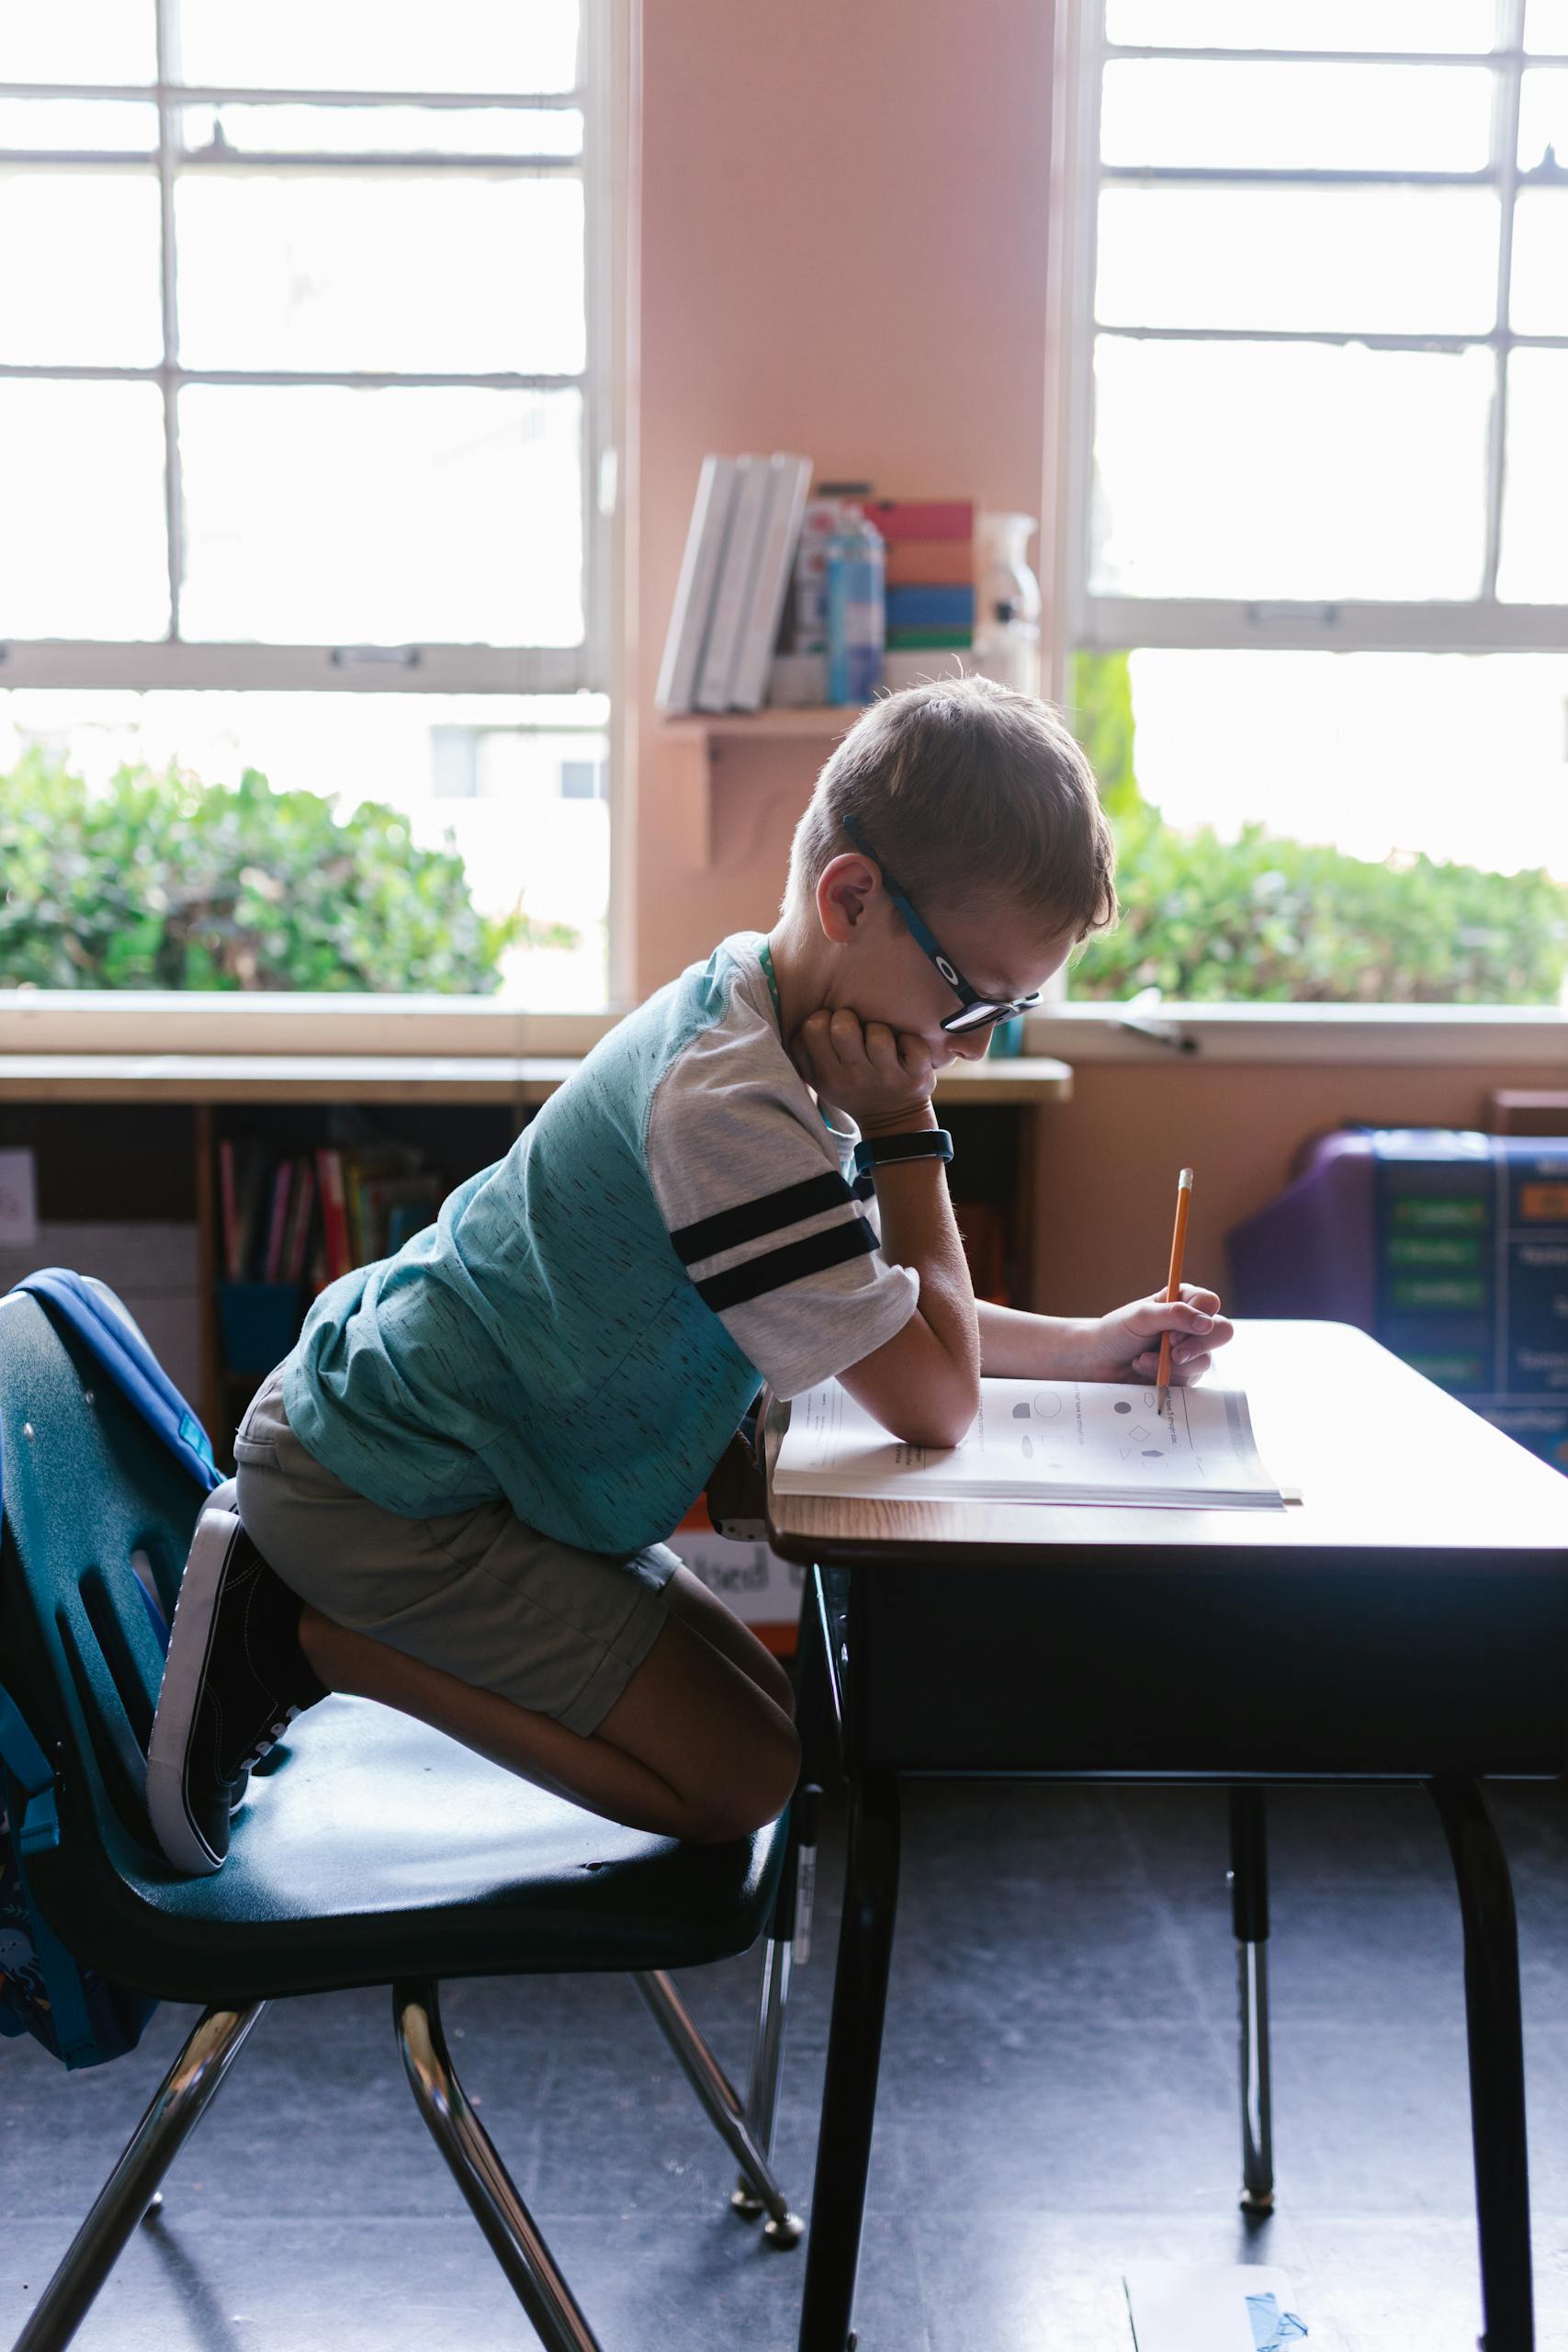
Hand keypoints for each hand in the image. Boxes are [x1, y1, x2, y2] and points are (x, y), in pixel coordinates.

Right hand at [789, 1007, 934, 1134]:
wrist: (891, 1123)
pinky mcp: (916, 1077)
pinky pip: (913, 1044)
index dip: (823, 1018)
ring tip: (880, 1042)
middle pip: (843, 1027)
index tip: (832, 1028)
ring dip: (880, 1030)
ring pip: (879, 1033)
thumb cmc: (851, 1087)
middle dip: (850, 1018)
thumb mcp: (820, 1078)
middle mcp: (855, 1078)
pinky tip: (904, 1049)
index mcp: (827, 1076)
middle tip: (856, 1030)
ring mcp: (887, 1079)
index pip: (812, 1027)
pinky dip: (911, 1041)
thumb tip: (791, 1006)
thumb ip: (804, 1051)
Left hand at [1077, 1285, 1233, 1386]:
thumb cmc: (1116, 1332)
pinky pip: (1190, 1380)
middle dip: (1196, 1345)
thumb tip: (1206, 1322)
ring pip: (1205, 1360)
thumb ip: (1173, 1314)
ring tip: (1141, 1360)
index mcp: (1182, 1301)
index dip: (1197, 1317)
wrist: (1098, 1363)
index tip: (1172, 1331)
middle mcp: (1191, 1325)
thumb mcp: (1141, 1316)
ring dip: (1171, 1364)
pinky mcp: (1185, 1375)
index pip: (1209, 1303)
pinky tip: (1144, 1371)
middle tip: (1171, 1351)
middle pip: (1222, 1331)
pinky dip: (1167, 1378)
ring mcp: (1191, 1351)